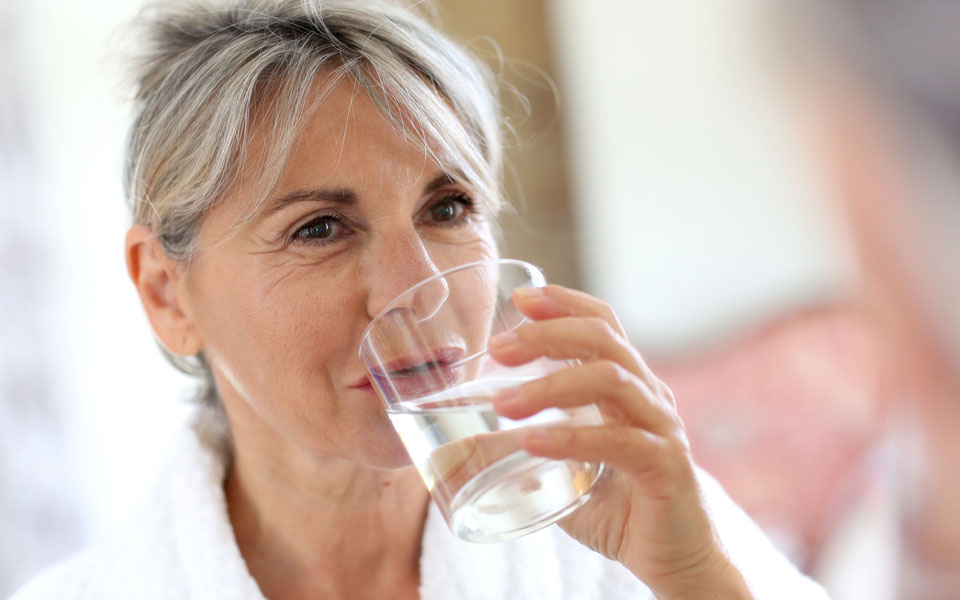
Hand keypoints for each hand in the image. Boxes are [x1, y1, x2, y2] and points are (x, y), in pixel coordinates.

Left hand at [488, 285, 752, 598]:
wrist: (676, 559)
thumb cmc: (619, 510)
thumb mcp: (562, 471)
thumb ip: (522, 451)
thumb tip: (457, 448)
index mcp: (628, 386)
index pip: (603, 323)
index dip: (565, 302)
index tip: (520, 298)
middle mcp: (649, 396)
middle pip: (603, 338)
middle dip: (547, 334)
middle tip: (498, 349)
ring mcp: (661, 428)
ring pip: (610, 380)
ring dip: (551, 384)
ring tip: (503, 404)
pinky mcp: (665, 467)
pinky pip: (619, 440)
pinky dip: (571, 437)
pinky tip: (533, 441)